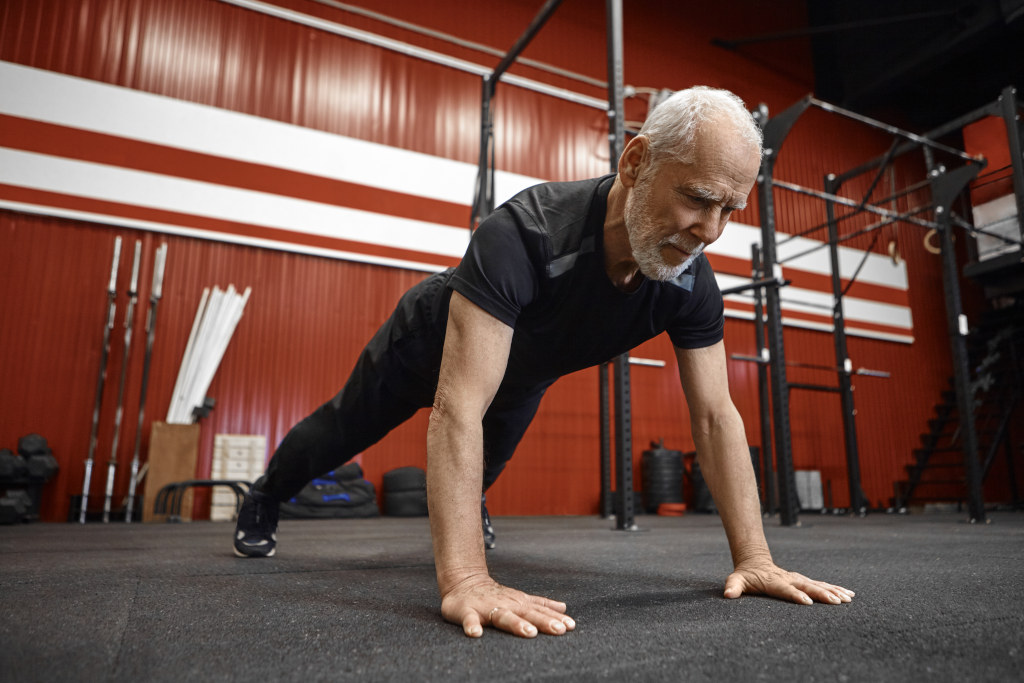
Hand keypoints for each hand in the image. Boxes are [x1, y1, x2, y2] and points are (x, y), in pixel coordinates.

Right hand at [441, 575, 575, 637]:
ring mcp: (486, 608)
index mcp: (519, 604)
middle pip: (527, 614)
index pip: (540, 612)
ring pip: (503, 616)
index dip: (555, 619)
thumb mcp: (520, 598)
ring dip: (516, 624)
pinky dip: (472, 626)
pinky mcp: (467, 612)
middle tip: (558, 630)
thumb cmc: (494, 595)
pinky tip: (475, 634)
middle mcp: (506, 605)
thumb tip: (564, 607)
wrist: (463, 582)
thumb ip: (540, 604)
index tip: (570, 626)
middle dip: (543, 622)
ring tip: (529, 632)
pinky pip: (469, 620)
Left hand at [724, 560, 854, 604]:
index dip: (796, 595)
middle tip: (836, 602)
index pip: (786, 590)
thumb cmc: (746, 576)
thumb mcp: (737, 580)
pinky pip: (822, 585)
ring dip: (833, 591)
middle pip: (807, 587)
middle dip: (822, 594)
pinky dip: (836, 589)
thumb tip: (727, 594)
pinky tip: (849, 595)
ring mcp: (798, 579)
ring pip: (818, 585)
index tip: (807, 602)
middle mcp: (789, 579)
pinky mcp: (804, 581)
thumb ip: (733, 586)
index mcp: (775, 582)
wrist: (755, 562)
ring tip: (848, 598)